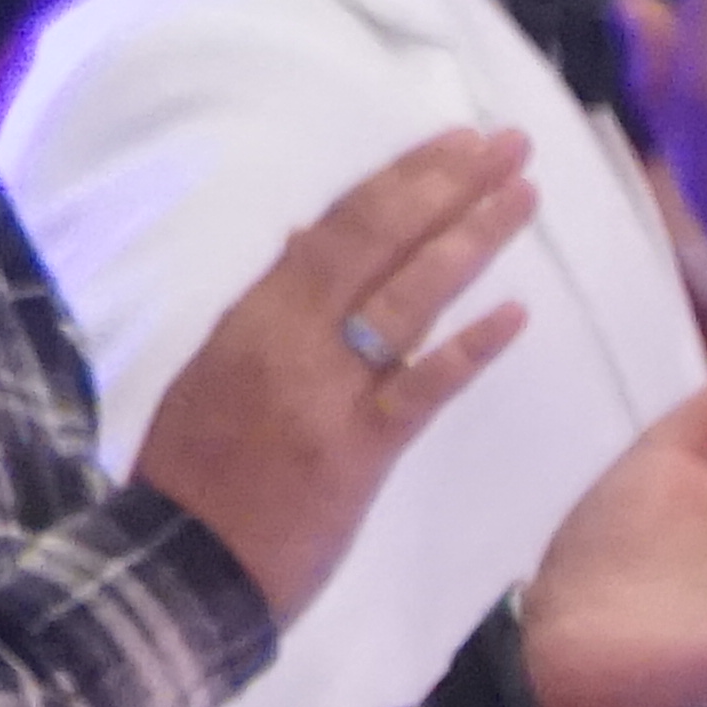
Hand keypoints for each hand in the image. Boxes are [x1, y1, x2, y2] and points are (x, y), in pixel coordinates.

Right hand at [127, 128, 541, 614]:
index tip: (454, 141)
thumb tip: (302, 240)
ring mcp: (323, 393)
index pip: (335, 228)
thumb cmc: (193, 474)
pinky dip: (467, 349)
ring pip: (404, 300)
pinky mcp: (356, 453)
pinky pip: (419, 392)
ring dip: (469, 242)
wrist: (181, 565)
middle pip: (375, 246)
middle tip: (509, 144)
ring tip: (524, 196)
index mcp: (250, 316)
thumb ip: (265, 311)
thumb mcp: (214, 373)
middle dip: (447, 188)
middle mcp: (287, 339)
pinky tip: (516, 313)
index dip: (400, 180)